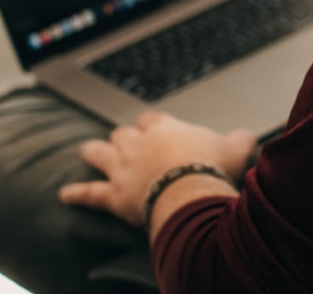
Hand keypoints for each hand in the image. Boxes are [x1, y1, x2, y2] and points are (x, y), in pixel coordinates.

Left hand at [58, 111, 256, 227]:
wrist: (189, 192)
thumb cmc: (212, 167)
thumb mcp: (236, 147)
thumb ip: (239, 138)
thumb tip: (247, 136)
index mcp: (165, 128)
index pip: (152, 118)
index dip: (151, 123)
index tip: (153, 126)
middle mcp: (139, 143)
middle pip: (123, 133)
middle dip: (122, 136)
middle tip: (122, 139)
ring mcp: (123, 168)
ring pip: (101, 154)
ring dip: (94, 152)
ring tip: (86, 149)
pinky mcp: (113, 195)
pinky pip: (90, 193)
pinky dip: (77, 194)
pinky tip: (65, 194)